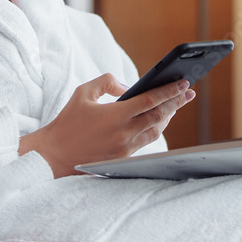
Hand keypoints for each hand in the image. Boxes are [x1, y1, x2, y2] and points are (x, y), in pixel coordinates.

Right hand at [18, 73, 194, 177]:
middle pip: (159, 115)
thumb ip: (107, 82)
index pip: (151, 100)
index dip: (170, 91)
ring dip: (168, 117)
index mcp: (116, 115)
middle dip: (177, 102)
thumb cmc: (67, 122)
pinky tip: (158, 121)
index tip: (184, 83)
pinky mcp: (123, 158)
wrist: (53, 155)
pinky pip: (146, 142)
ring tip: (176, 104)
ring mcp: (125, 148)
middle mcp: (124, 132)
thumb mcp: (83, 92)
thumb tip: (128, 87)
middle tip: (189, 92)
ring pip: (156, 130)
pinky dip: (155, 129)